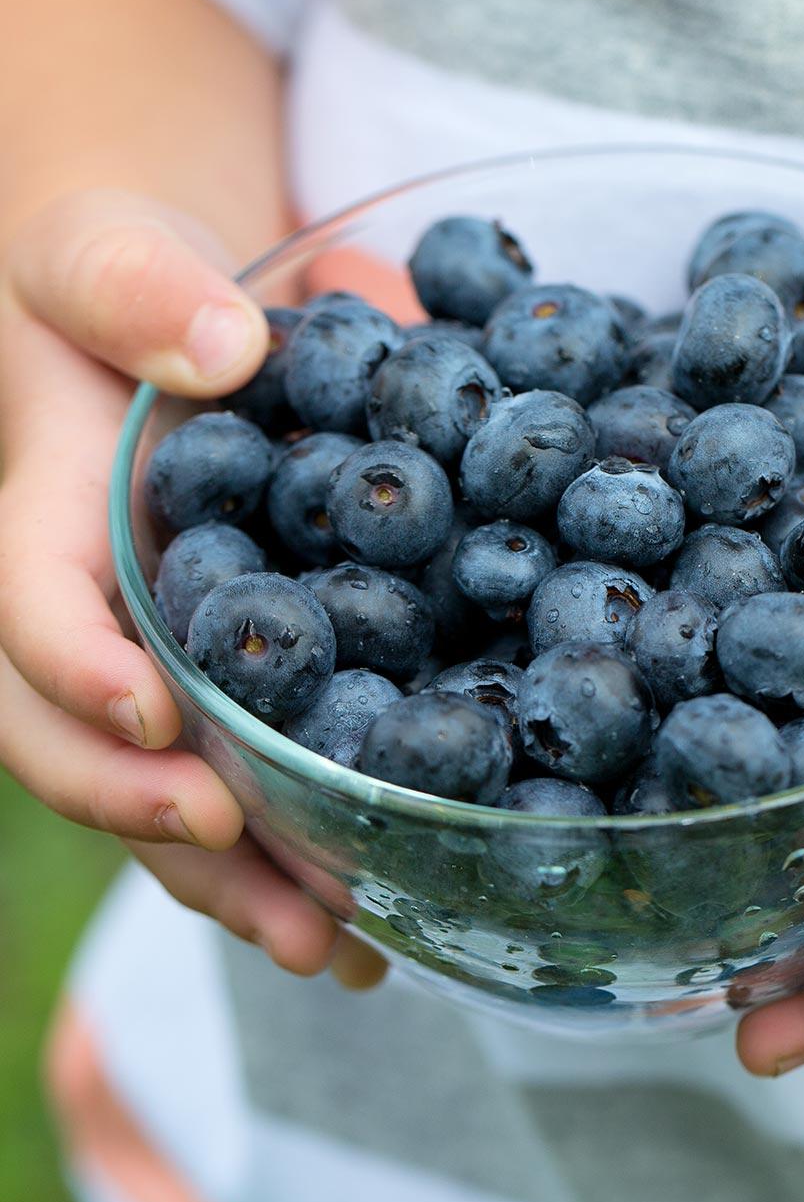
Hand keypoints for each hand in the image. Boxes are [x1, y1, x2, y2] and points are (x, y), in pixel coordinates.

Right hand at [0, 189, 385, 988]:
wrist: (162, 325)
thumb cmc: (121, 278)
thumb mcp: (105, 250)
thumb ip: (137, 285)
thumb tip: (225, 345)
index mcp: (47, 518)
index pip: (28, 608)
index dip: (77, 669)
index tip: (156, 719)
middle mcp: (95, 615)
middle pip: (92, 749)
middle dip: (166, 829)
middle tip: (273, 900)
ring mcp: (159, 660)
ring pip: (168, 793)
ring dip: (244, 884)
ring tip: (338, 952)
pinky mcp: (231, 680)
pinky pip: (244, 777)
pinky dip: (295, 851)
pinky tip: (371, 917)